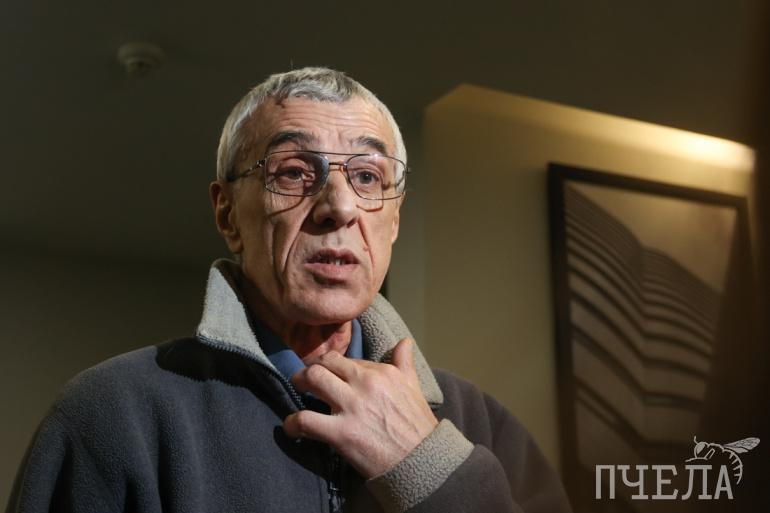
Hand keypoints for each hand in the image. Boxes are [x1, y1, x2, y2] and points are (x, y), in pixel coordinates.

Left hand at [283, 338, 438, 477]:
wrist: (421, 461)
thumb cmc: (418, 426)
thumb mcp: (414, 387)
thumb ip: (404, 363)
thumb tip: (404, 342)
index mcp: (381, 372)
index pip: (347, 360)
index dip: (335, 368)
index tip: (330, 376)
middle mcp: (365, 383)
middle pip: (325, 362)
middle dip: (310, 369)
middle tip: (304, 379)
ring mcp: (352, 407)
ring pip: (313, 379)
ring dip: (298, 383)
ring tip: (295, 392)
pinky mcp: (341, 433)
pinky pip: (305, 420)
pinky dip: (292, 423)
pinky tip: (292, 427)